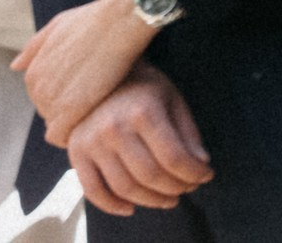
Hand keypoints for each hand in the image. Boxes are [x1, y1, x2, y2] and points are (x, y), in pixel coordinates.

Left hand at [14, 0, 158, 141]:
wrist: (118, 21)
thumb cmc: (95, 19)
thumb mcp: (58, 26)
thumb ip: (34, 48)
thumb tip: (15, 65)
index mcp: (33, 72)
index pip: (44, 99)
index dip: (67, 98)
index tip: (89, 94)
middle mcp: (36, 88)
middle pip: (50, 114)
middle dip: (71, 111)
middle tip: (98, 103)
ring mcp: (52, 100)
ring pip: (57, 126)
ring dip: (76, 123)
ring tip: (100, 112)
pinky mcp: (70, 110)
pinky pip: (63, 136)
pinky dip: (75, 135)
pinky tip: (94, 126)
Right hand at [64, 65, 211, 215]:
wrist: (97, 73)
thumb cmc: (144, 87)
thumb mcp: (173, 100)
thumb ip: (188, 133)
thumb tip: (202, 164)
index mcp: (143, 112)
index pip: (173, 157)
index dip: (193, 173)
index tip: (206, 176)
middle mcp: (114, 129)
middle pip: (150, 175)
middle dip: (175, 188)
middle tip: (188, 190)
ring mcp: (92, 142)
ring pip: (124, 187)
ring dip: (150, 200)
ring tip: (168, 199)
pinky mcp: (76, 153)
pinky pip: (92, 190)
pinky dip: (112, 205)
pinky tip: (131, 208)